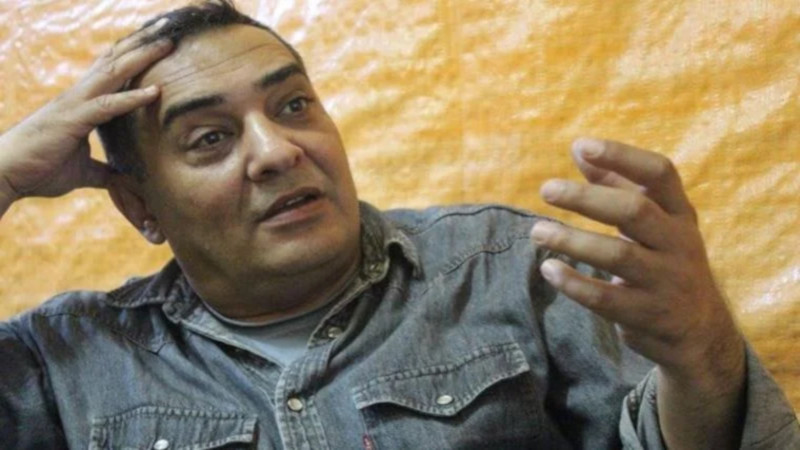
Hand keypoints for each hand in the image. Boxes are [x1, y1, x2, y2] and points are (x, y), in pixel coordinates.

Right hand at [0, 18, 172, 211]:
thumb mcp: (82, 171)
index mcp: (82, 103)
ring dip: (142, 57)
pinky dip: (133, 97)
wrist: (5, 174)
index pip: (111, 71)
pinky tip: (155, 91)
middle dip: (143, 45)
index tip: (157, 43)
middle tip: (168, 30)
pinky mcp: (73, 120)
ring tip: (167, 43)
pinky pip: (108, 105)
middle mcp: (80, 96)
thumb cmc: (39, 170)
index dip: (134, 56)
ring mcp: (76, 104)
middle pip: (116, 62)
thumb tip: (121, 179)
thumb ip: (103, 172)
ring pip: (114, 73)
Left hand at [530, 138, 743, 382]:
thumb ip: (617, 184)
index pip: (659, 173)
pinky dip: (574, 283)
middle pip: (634, 212)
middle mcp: (679, 243)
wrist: (699, 328)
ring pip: (619, 257)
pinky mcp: (649, 315)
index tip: (582, 146)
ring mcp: (667, 281)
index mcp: (679, 212)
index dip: (622, 155)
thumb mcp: (654, 220)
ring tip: (537, 231)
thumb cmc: (665, 258)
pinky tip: (548, 269)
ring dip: (573, 241)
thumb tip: (579, 148)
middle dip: (586, 198)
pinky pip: (607, 299)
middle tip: (546, 189)